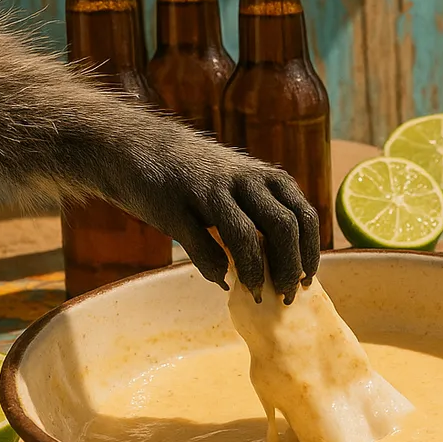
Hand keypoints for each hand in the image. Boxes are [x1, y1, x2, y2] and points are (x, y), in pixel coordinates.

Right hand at [123, 145, 320, 302]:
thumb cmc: (197, 177)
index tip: (307, 281)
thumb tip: (283, 268)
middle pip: (284, 227)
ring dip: (255, 272)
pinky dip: (214, 267)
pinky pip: (201, 242)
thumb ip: (263, 216)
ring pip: (247, 235)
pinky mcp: (175, 204)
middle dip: (289, 268)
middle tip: (285, 296)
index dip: (309, 253)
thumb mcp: (240, 187)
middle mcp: (244, 179)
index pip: (305, 217)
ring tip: (256, 295)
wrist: (133, 145)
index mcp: (267, 178)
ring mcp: (209, 189)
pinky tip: (221, 281)